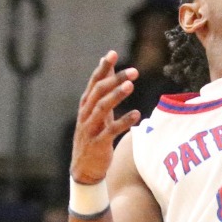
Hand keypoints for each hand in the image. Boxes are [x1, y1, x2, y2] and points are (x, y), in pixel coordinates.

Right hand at [71, 52, 141, 184]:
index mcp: (86, 105)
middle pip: (99, 92)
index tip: (113, 54)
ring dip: (116, 96)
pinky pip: (111, 131)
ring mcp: (90, 129)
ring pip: (102, 108)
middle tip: (133, 71)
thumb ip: (101, 89)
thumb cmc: (93, 134)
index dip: (103, 68)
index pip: (94, 82)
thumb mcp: (96, 111)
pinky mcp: (98, 143)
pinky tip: (136, 115)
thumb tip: (106, 65)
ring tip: (130, 86)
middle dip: (114, 80)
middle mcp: (86, 114)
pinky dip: (123, 122)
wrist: (84, 168)